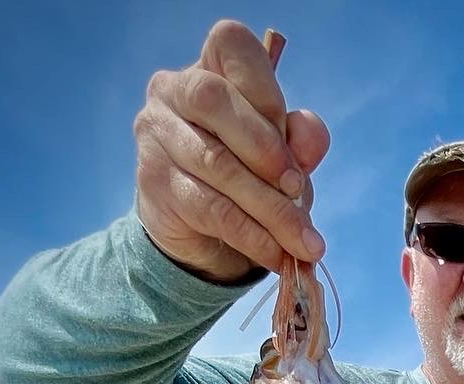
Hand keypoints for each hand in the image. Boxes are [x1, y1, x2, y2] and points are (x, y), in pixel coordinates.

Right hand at [133, 20, 330, 282]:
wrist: (204, 234)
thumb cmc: (251, 178)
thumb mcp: (284, 159)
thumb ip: (300, 142)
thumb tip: (308, 136)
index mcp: (211, 68)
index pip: (233, 47)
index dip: (266, 92)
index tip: (292, 143)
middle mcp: (173, 90)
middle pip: (214, 101)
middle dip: (266, 150)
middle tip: (299, 190)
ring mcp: (157, 134)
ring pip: (217, 165)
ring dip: (271, 209)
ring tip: (305, 243)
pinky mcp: (155, 182)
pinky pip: (212, 209)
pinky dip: (253, 236)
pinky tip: (278, 256)